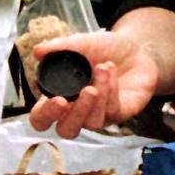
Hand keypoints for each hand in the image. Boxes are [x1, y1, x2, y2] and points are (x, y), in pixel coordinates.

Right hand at [26, 31, 161, 137]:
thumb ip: (59, 47)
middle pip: (66, 130)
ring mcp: (99, 115)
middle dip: (73, 115)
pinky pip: (111, 110)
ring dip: (98, 95)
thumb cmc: (103, 48)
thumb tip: (37, 51)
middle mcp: (78, 111)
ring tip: (102, 67)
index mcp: (61, 95)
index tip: (57, 99)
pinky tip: (110, 68)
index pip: (43, 118)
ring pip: (91, 122)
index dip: (46, 115)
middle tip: (84, 92)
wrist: (136, 47)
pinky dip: (111, 88)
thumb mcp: (81, 43)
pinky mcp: (119, 114)